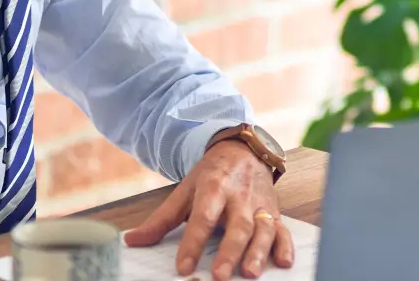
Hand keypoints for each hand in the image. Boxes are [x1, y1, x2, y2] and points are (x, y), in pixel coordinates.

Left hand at [124, 141, 291, 279]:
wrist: (244, 150)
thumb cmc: (213, 175)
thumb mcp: (185, 191)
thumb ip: (161, 220)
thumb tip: (133, 240)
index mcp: (214, 187)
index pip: (202, 217)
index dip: (193, 243)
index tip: (183, 267)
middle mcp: (239, 196)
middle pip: (237, 225)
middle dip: (230, 251)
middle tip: (219, 275)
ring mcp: (260, 204)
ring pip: (262, 229)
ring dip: (258, 251)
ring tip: (250, 273)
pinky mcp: (274, 211)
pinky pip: (283, 229)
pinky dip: (285, 246)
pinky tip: (284, 262)